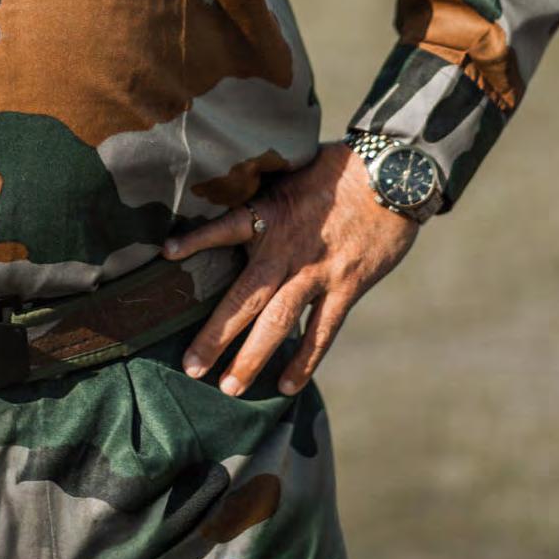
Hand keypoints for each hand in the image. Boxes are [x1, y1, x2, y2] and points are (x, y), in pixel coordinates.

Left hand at [161, 144, 419, 396]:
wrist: (394, 176)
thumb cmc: (339, 170)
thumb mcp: (291, 174)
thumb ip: (262, 194)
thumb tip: (230, 195)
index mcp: (271, 214)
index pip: (226, 226)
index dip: (196, 239)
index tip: (165, 254)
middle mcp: (288, 248)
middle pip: (245, 297)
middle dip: (215, 335)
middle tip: (190, 367)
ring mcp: (318, 271)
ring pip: (278, 322)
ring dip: (252, 358)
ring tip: (228, 389)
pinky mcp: (347, 287)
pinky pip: (322, 332)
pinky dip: (304, 360)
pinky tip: (286, 386)